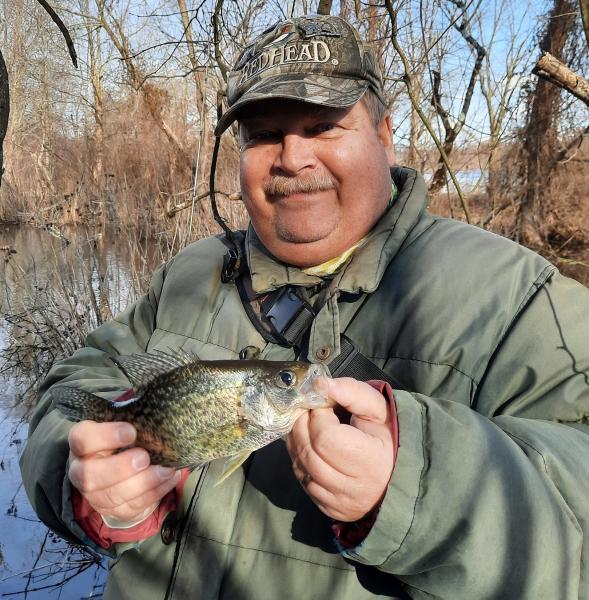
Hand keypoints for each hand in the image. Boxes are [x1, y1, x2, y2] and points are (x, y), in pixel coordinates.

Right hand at [68, 420, 180, 523]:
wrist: (124, 468)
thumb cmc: (125, 439)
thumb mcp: (125, 422)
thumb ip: (134, 414)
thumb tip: (151, 398)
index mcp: (82, 444)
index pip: (83, 438)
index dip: (105, 436)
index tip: (131, 431)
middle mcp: (82, 471)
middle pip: (90, 475)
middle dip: (119, 468)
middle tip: (144, 458)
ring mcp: (96, 495)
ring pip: (112, 495)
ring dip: (143, 484)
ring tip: (166, 470)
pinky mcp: (114, 511)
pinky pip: (132, 507)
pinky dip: (154, 493)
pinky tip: (169, 478)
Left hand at [286, 377, 394, 521]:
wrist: (398, 473)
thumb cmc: (386, 435)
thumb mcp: (378, 408)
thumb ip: (351, 392)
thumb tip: (319, 384)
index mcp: (371, 461)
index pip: (325, 437)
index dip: (317, 415)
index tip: (323, 405)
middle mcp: (355, 488)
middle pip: (309, 452)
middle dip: (301, 425)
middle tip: (308, 411)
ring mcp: (341, 502)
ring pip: (301, 468)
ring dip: (296, 442)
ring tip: (307, 426)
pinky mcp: (330, 509)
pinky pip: (303, 481)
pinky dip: (300, 460)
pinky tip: (309, 447)